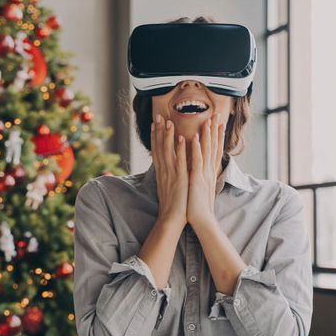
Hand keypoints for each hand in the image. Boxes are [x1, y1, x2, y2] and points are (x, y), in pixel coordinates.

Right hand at [151, 113, 187, 227]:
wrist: (172, 219)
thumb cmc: (172, 205)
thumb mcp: (167, 187)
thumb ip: (166, 175)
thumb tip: (166, 167)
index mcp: (161, 172)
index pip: (157, 150)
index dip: (155, 136)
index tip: (154, 124)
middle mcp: (164, 171)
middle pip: (159, 147)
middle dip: (158, 131)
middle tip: (157, 115)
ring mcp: (171, 174)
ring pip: (168, 151)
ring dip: (168, 135)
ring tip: (168, 121)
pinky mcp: (180, 179)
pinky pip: (180, 161)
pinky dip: (180, 149)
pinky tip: (181, 138)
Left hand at [187, 114, 224, 229]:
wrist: (202, 221)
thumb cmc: (199, 206)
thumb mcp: (202, 187)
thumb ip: (202, 176)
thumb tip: (201, 170)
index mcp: (209, 172)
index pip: (214, 150)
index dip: (217, 136)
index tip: (218, 122)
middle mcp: (208, 171)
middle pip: (213, 147)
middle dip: (214, 130)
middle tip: (216, 114)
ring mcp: (203, 175)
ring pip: (206, 151)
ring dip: (206, 135)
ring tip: (207, 120)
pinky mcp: (196, 180)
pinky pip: (196, 162)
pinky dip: (195, 150)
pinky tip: (194, 139)